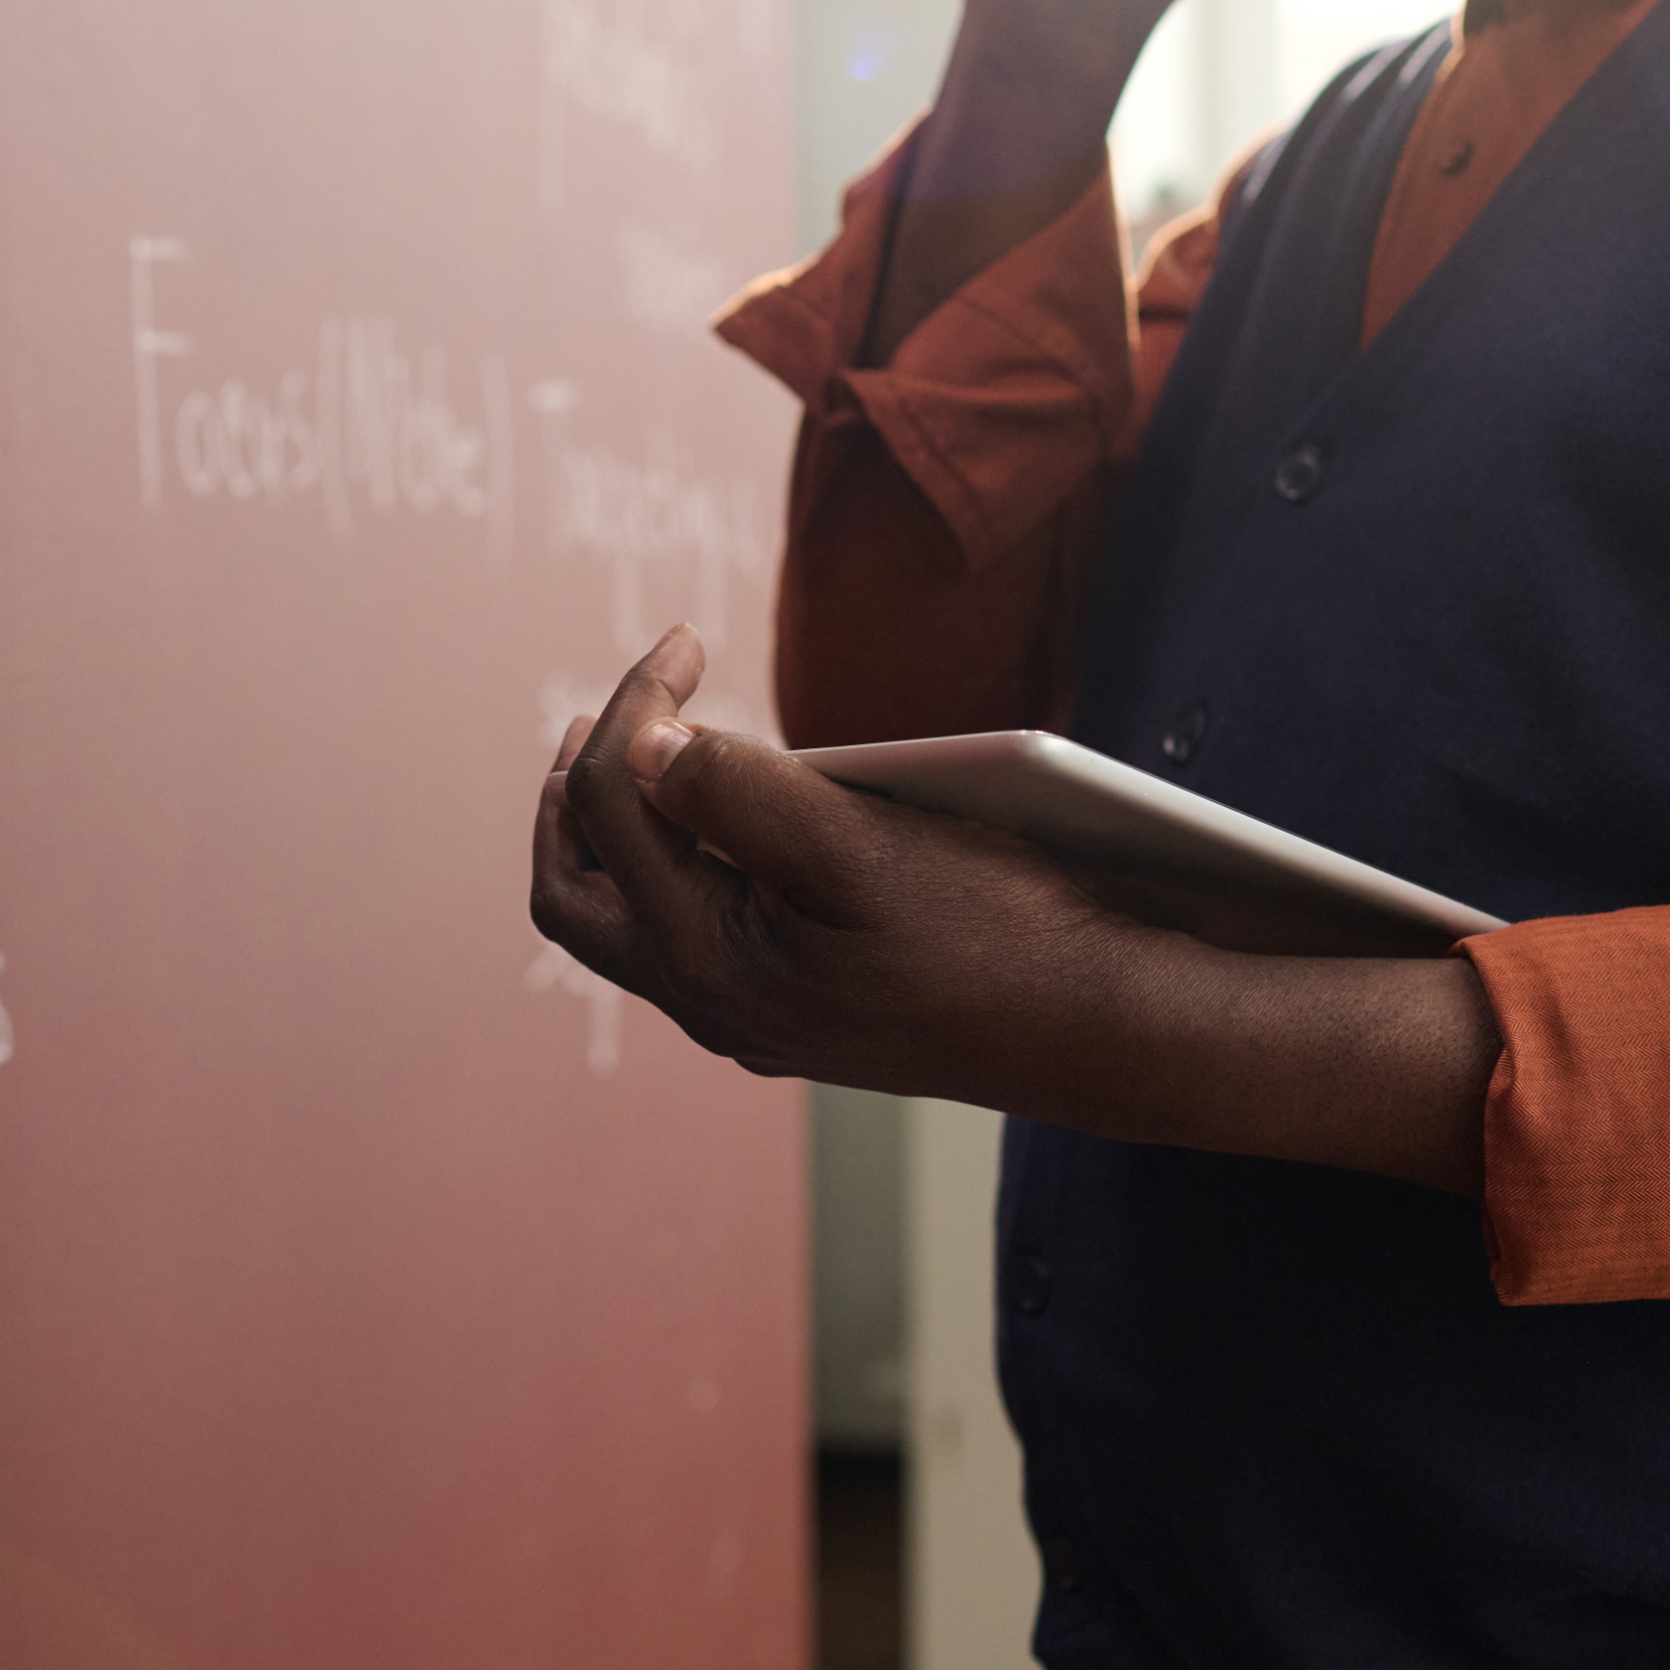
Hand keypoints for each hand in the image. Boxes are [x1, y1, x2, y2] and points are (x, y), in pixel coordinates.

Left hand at [529, 626, 1145, 1109]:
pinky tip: (732, 821)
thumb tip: (640, 744)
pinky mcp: (799, 1014)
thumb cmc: (995, 933)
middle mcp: (711, 1005)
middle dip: (574, 795)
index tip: (685, 638)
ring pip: (631, 926)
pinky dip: (685, 868)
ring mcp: (752, 1018)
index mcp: (708, 963)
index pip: (614, 807)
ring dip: (622, 835)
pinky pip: (698, 940)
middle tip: (603, 717)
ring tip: (651, 755)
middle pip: (576, 895)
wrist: (1095, 1031)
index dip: (634, 705)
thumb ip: (739, 792)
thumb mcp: (861, 844)